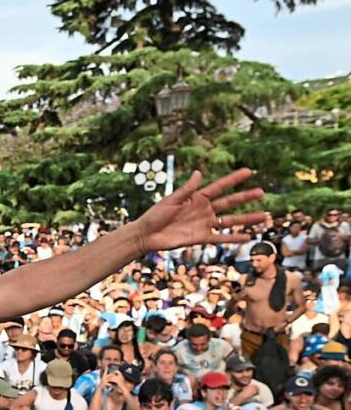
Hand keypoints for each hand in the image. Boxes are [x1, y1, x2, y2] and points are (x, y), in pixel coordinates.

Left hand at [132, 169, 264, 253]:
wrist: (146, 235)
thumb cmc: (155, 215)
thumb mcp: (171, 200)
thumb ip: (187, 189)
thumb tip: (199, 172)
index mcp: (197, 197)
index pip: (219, 187)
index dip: (234, 179)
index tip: (249, 171)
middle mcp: (204, 210)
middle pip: (229, 203)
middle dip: (246, 197)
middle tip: (262, 192)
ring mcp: (204, 224)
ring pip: (230, 221)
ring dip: (246, 219)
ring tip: (264, 216)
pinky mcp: (201, 238)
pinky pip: (220, 238)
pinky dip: (234, 238)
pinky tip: (248, 237)